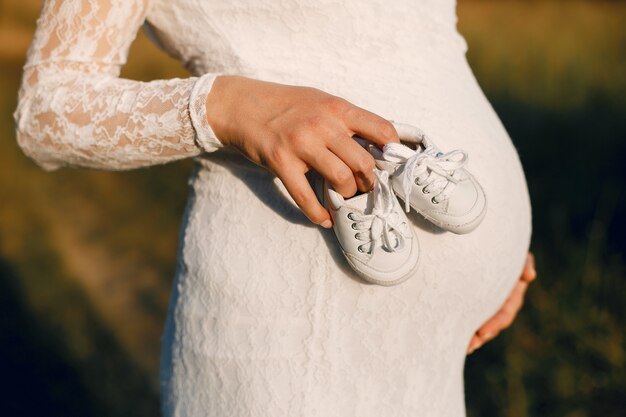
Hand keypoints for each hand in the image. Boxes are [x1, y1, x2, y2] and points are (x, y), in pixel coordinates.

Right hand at [204, 75, 399, 227]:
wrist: (242, 105)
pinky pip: (305, 196)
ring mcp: (301, 144)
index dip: (392, 151)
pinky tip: (324, 218)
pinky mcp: (281, 162)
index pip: (381, 129)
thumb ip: (345, 119)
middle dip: (369, 181)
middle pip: (363, 162)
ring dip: (347, 194)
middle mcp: (322, 125)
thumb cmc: (285, 104)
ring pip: (340, 179)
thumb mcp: (320, 101)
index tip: (389, 163)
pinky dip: (318, 213)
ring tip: (344, 197)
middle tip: (366, 188)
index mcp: (336, 108)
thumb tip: (376, 142)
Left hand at [467, 252, 536, 353]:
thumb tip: (530, 276)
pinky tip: (454, 337)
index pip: (505, 313)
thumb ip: (525, 264)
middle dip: (481, 336)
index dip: (494, 323)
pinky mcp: (475, 302)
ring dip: (474, 337)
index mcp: (512, 294)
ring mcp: (489, 303)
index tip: (482, 332)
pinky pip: (471, 316)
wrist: (491, 245)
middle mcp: (502, 302)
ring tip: (461, 347)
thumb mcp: (519, 255)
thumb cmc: (506, 249)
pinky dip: (465, 326)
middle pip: (492, 324)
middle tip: (468, 346)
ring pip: (482, 324)